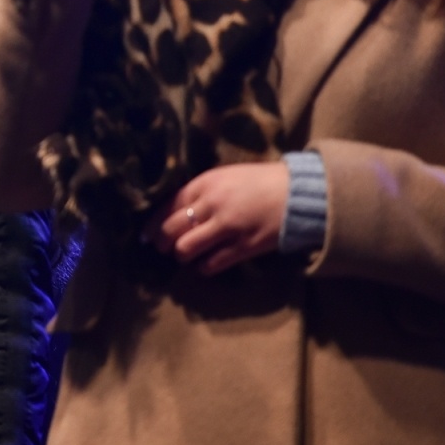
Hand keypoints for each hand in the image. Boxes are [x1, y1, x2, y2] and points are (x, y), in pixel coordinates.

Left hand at [146, 162, 288, 274]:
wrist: (298, 193)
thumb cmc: (260, 181)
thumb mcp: (225, 176)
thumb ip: (200, 191)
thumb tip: (175, 210)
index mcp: (204, 183)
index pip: (167, 206)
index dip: (153, 224)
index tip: (146, 236)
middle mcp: (211, 204)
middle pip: (171, 229)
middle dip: (163, 242)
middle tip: (163, 248)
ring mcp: (227, 226)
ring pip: (187, 248)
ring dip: (181, 255)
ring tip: (184, 256)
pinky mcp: (244, 246)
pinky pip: (212, 263)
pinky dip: (204, 267)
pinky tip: (204, 266)